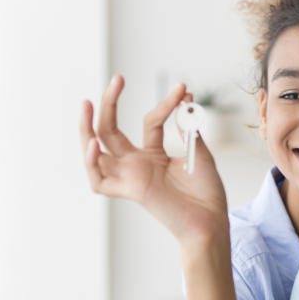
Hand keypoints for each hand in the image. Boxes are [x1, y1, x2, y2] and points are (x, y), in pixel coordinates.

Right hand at [81, 75, 228, 245]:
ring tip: (87, 104)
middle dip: (110, 103)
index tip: (184, 90)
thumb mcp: (198, 151)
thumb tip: (185, 97)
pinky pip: (100, 182)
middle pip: (110, 131)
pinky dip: (92, 165)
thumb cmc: (207, 193)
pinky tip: (94, 146)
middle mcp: (137, 165)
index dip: (166, 104)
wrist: (211, 221)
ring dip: (87, 129)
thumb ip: (187, 127)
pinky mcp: (131, 190)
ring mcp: (131, 177)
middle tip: (117, 78)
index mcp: (152, 155)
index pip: (149, 121)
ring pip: (96, 152)